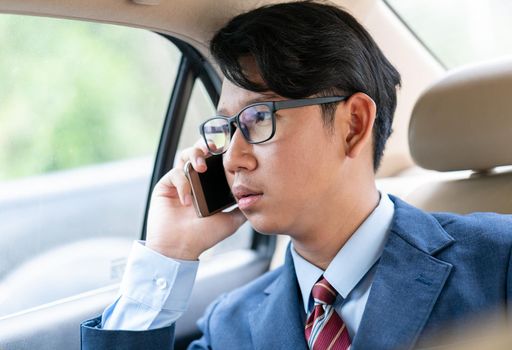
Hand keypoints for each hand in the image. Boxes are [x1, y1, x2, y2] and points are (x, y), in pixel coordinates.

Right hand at [145, 140, 245, 259]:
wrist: (182, 248)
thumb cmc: (204, 236)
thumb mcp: (231, 220)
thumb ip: (242, 207)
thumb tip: (257, 197)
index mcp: (208, 186)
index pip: (214, 161)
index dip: (220, 152)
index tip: (229, 148)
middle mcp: (194, 181)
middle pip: (198, 151)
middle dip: (205, 146)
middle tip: (214, 150)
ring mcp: (179, 182)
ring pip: (184, 156)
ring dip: (194, 156)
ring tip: (201, 167)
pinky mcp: (165, 187)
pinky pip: (174, 174)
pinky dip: (183, 184)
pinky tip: (187, 201)